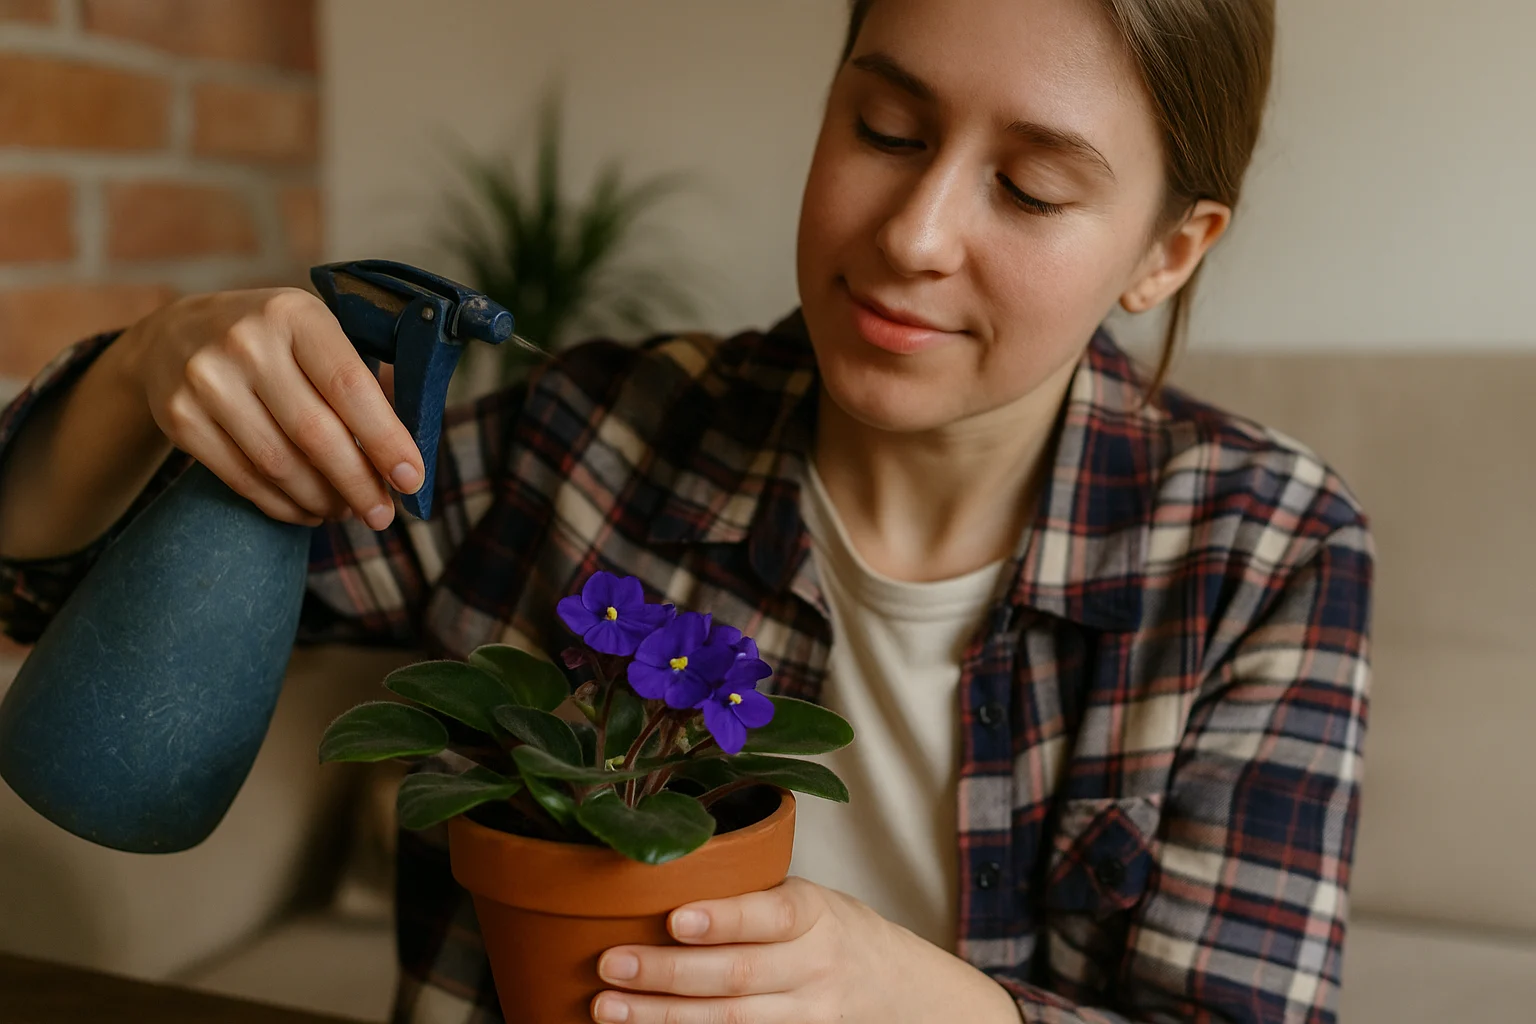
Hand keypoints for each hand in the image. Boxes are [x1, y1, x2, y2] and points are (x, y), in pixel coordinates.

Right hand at [123, 287, 422, 528]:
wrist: (172, 335)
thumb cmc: (271, 341)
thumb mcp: (316, 334)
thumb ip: (362, 381)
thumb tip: (407, 452)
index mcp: (295, 315)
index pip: (350, 386)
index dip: (385, 439)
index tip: (411, 480)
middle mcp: (247, 343)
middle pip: (316, 434)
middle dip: (359, 484)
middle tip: (383, 515)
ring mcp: (207, 381)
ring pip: (280, 465)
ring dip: (322, 499)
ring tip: (346, 510)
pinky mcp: (179, 418)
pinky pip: (243, 479)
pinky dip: (283, 505)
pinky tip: (308, 510)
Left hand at [591, 877, 1020, 1023]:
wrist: (896, 992)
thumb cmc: (829, 932)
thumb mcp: (805, 898)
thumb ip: (749, 894)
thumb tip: (653, 873)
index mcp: (814, 915)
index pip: (770, 916)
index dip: (723, 920)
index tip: (675, 919)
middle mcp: (813, 968)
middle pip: (738, 976)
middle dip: (668, 972)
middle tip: (611, 963)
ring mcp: (806, 1016)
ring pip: (731, 1022)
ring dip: (663, 1016)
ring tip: (607, 1006)